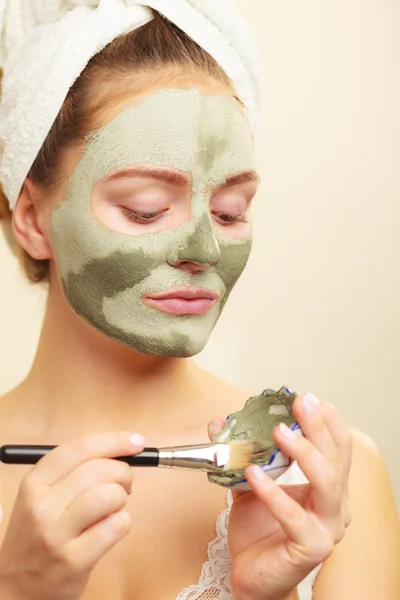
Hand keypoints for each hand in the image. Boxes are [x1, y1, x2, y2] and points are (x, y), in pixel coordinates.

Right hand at [0, 430, 145, 599]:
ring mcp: (56, 534)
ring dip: (122, 498)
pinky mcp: (74, 560)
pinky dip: (123, 522)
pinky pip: (117, 525)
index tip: (137, 442)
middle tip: (125, 482)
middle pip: (99, 469)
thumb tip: (124, 448)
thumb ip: (76, 470)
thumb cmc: (39, 535)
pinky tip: (110, 529)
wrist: (15, 588)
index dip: (114, 440)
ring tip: (114, 507)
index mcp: (34, 482)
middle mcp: (41, 505)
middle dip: (124, 472)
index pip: (80, 447)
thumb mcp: (42, 496)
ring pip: (110, 496)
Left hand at [208, 393, 352, 599]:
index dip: (328, 421)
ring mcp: (327, 528)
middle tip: (300, 404)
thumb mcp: (249, 483)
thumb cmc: (259, 530)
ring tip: (279, 432)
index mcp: (328, 488)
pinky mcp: (311, 548)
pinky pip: (295, 517)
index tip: (308, 398)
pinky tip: (254, 476)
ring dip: (303, 452)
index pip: (339, 448)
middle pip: (335, 459)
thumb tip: (219, 422)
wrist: (253, 576)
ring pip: (327, 483)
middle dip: (317, 426)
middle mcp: (336, 506)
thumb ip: (240, 454)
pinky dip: (274, 493)